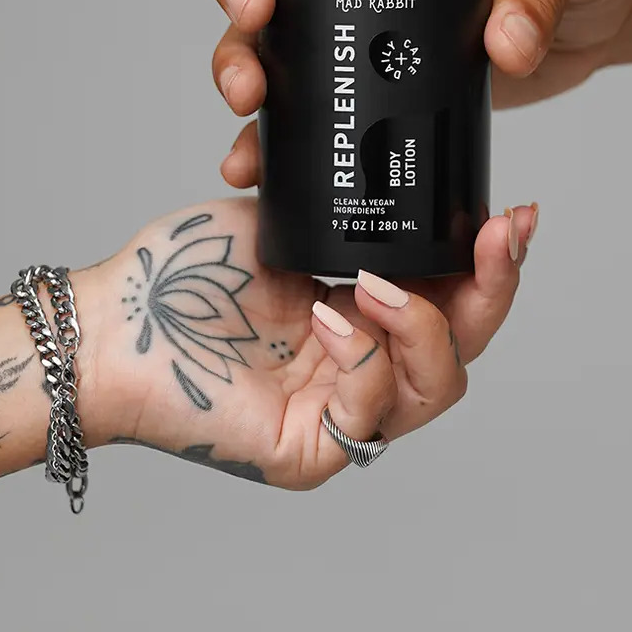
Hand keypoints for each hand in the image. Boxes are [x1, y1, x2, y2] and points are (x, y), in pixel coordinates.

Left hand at [83, 196, 534, 488]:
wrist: (118, 319)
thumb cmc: (188, 274)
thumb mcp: (291, 217)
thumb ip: (353, 211)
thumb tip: (415, 181)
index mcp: (364, 311)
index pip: (453, 297)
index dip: (492, 261)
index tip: (513, 213)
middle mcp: (364, 363)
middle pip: (466, 347)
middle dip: (493, 290)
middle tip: (497, 238)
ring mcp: (343, 410)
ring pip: (439, 386)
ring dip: (424, 324)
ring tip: (374, 282)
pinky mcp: (313, 450)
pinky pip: (372, 413)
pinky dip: (362, 357)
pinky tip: (328, 315)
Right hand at [205, 0, 631, 186]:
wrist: (608, 21)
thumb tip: (503, 44)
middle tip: (254, 15)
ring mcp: (363, 12)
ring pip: (267, 26)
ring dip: (240, 55)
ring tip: (249, 97)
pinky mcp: (373, 71)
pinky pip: (305, 96)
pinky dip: (271, 128)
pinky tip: (254, 157)